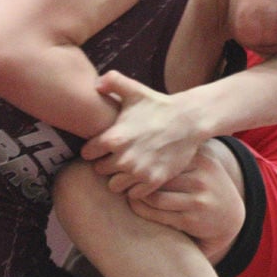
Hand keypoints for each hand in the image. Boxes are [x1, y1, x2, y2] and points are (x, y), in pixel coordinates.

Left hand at [80, 71, 207, 198]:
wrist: (188, 120)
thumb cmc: (158, 105)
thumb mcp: (135, 90)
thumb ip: (112, 81)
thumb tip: (95, 84)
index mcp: (113, 138)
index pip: (87, 154)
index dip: (93, 150)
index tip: (102, 146)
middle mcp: (123, 158)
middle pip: (100, 171)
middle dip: (106, 164)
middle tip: (117, 156)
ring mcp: (139, 172)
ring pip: (115, 186)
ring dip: (119, 178)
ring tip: (128, 168)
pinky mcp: (153, 181)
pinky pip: (134, 194)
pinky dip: (135, 188)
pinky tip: (141, 175)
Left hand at [128, 139, 245, 263]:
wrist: (229, 216)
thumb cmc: (203, 184)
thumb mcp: (198, 162)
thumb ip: (178, 148)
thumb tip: (139, 129)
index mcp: (201, 158)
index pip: (162, 153)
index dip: (140, 154)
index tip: (122, 155)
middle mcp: (201, 177)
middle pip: (156, 174)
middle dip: (133, 174)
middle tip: (117, 173)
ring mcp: (198, 199)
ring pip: (154, 196)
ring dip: (134, 194)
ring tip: (125, 188)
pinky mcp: (192, 219)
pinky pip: (157, 214)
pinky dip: (140, 208)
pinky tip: (134, 202)